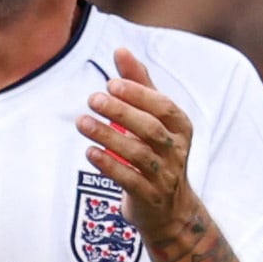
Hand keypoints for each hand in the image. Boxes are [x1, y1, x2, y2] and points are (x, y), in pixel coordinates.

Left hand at [80, 47, 216, 261]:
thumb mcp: (153, 119)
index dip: (139, 94)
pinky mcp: (149, 198)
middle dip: (121, 112)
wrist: (169, 211)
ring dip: (108, 136)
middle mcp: (176, 150)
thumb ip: (138, 85)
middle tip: (92, 98)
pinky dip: (109, 166)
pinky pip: (130, 181)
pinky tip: (89, 152)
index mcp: (180, 127)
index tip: (112, 83)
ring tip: (82, 123)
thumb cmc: (156, 153)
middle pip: (150, 128)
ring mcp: (165, 176)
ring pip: (138, 154)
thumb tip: (121, 50)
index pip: (163, 107)